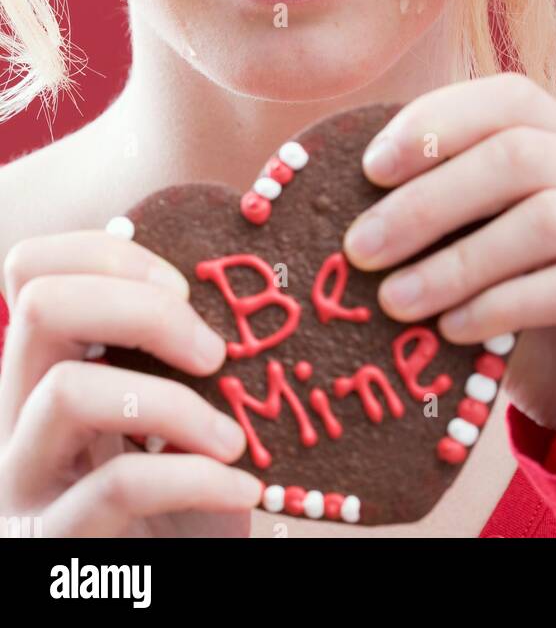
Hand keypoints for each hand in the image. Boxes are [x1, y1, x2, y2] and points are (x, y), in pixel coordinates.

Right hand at [0, 232, 261, 536]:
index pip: (31, 267)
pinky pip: (117, 486)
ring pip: (67, 392)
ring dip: (173, 404)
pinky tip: (242, 490)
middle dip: (143, 306)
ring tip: (232, 438)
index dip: (108, 253)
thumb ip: (175, 359)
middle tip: (213, 349)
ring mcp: (22, 488)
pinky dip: (196, 478)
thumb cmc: (182, 513)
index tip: (184, 288)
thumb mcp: (176, 422)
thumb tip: (228, 281)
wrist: (166, 592)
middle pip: (42, 305)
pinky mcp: (49, 549)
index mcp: (46, 375)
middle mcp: (15, 423)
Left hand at [343, 73, 555, 466]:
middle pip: (524, 155)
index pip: (516, 98)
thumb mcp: (503, 263)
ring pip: (550, 218)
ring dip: (457, 260)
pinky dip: (503, 305)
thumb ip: (459, 220)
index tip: (370, 168)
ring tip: (395, 301)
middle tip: (361, 247)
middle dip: (430, 199)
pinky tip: (455, 332)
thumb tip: (358, 199)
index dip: (440, 121)